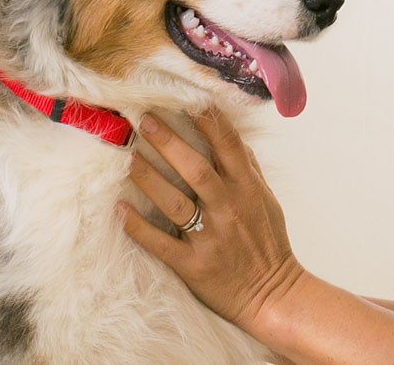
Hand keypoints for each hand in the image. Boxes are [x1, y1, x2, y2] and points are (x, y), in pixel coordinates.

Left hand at [119, 109, 305, 335]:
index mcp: (247, 190)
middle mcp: (229, 209)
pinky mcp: (194, 265)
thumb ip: (250, 170)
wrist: (273, 296)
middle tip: (143, 119)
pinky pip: (161, 243)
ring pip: (175, 202)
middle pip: (196, 168)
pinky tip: (119, 208)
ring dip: (149, 178)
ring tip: (127, 156)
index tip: (187, 97)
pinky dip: (139, 226)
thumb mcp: (267, 202)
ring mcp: (211, 238)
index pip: (228, 146)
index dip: (208, 120)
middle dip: (169, 141)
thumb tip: (234, 138)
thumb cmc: (269, 245)